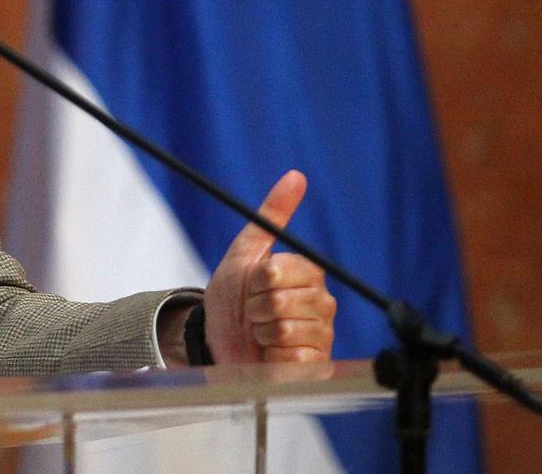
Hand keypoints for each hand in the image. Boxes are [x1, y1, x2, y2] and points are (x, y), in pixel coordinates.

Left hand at [203, 170, 336, 363]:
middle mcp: (323, 303)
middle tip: (252, 311)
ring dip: (260, 331)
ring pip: (285, 328)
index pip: (278, 270)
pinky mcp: (316, 366)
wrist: (218, 339)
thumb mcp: (244, 251)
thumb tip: (296, 176)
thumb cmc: (232, 296)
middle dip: (254, 306)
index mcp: (308, 273)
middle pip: (279, 300)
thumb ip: (271, 215)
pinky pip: (292, 357)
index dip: (255, 279)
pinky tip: (270, 354)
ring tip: (260, 332)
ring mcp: (322, 335)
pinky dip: (270, 356)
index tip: (250, 285)